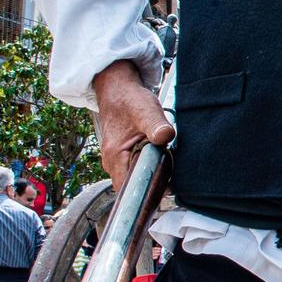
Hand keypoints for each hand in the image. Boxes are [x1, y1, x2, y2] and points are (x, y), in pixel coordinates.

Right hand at [93, 60, 174, 194]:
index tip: (164, 187)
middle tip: (169, 175)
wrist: (118, 90)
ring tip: (165, 165)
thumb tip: (165, 137)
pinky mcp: (121, 155)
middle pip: (131, 186)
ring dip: (149, 174)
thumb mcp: (146, 111)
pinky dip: (146, 166)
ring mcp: (115, 159)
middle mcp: (111, 161)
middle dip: (150, 183)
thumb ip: (156, 126)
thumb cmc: (130, 101)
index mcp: (115, 155)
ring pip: (132, 177)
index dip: (146, 191)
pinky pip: (133, 168)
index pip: (127, 188)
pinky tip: (158, 158)